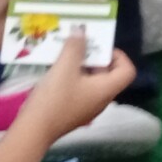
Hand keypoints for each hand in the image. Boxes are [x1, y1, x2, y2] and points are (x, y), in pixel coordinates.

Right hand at [22, 36, 139, 142]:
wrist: (33, 130)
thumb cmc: (54, 98)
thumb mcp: (64, 67)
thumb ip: (75, 47)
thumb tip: (82, 31)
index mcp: (106, 89)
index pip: (127, 71)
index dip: (118, 55)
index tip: (98, 47)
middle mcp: (101, 99)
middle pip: (108, 74)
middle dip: (95, 56)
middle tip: (78, 45)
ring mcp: (87, 106)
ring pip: (91, 80)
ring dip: (80, 65)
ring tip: (64, 53)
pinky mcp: (73, 110)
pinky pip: (79, 88)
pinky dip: (72, 76)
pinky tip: (55, 70)